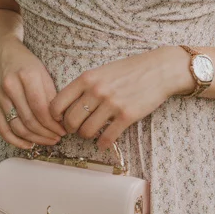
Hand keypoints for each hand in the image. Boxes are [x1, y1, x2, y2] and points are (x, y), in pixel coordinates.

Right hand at [0, 38, 66, 149]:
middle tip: (58, 138)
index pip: (41, 108)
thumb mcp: (43, 72)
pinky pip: (3, 129)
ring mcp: (0, 98)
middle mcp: (11, 87)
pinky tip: (29, 145)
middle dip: (46, 133)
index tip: (64, 129)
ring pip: (18, 127)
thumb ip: (51, 93)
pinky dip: (16, 141)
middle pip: (30, 120)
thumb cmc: (27, 63)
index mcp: (27, 76)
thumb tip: (60, 119)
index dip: (54, 123)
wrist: (3, 53)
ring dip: (35, 139)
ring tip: (48, 141)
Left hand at [48, 46, 192, 150]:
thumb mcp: (102, 71)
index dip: (55, 117)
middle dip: (71, 129)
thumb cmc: (129, 70)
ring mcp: (112, 104)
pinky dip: (102, 143)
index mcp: (87, 78)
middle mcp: (96, 91)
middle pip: (70, 121)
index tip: (61, 120)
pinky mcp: (127, 116)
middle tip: (76, 129)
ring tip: (92, 133)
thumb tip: (67, 106)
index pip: (58, 103)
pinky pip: (107, 137)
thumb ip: (85, 86)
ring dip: (87, 136)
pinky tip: (104, 142)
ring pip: (86, 131)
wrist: (158, 70)